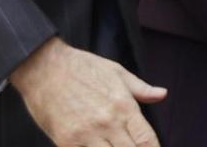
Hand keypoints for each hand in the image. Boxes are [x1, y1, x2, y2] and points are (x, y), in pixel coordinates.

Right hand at [10, 37, 165, 146]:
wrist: (44, 68)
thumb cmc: (82, 68)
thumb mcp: (116, 72)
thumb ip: (141, 89)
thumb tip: (163, 94)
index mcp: (123, 106)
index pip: (146, 140)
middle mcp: (108, 123)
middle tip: (130, 145)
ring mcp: (86, 134)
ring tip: (112, 146)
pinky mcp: (66, 142)